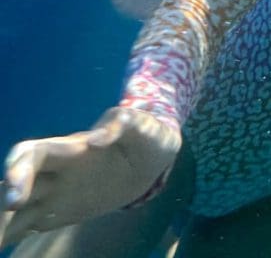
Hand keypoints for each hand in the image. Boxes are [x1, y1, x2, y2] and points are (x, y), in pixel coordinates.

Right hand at [0, 107, 180, 249]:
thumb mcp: (141, 126)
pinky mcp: (65, 211)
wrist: (155, 157)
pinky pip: (33, 224)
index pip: (33, 154)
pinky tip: (4, 245)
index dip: (18, 171)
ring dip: (2, 224)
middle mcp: (57, 172)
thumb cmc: (146, 135)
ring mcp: (59, 193)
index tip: (14, 199)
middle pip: (17, 184)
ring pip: (19, 209)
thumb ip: (121, 125)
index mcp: (72, 149)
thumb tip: (95, 139)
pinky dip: (14, 235)